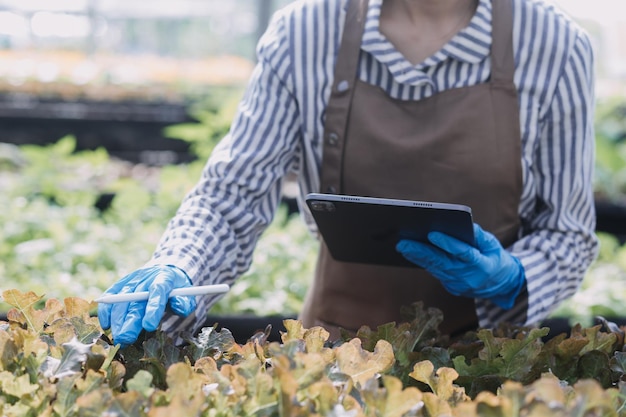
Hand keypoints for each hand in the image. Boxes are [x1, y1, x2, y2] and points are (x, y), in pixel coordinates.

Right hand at [97, 265, 196, 345]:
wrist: (163, 271)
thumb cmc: (174, 288)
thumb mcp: (185, 293)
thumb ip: (184, 302)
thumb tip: (181, 308)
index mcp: (164, 278)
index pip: (158, 291)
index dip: (153, 308)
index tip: (149, 326)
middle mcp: (145, 278)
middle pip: (135, 300)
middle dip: (129, 321)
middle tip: (126, 338)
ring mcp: (131, 280)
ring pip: (120, 300)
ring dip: (117, 320)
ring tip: (117, 337)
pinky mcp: (120, 284)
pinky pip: (110, 296)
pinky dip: (106, 310)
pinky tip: (106, 325)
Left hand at [396, 223, 523, 308]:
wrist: (502, 285)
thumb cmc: (495, 258)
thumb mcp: (493, 245)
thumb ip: (479, 235)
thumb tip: (463, 224)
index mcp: (483, 266)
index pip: (463, 253)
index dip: (448, 244)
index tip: (432, 233)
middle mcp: (469, 277)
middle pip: (442, 262)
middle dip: (422, 252)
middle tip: (403, 242)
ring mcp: (459, 284)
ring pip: (435, 268)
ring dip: (417, 257)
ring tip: (403, 245)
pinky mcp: (452, 287)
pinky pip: (436, 273)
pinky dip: (423, 262)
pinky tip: (411, 253)